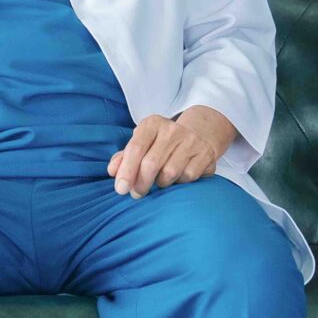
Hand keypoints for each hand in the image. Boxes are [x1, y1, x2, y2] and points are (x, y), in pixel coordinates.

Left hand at [108, 106, 235, 196]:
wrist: (200, 134)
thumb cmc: (162, 143)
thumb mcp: (142, 143)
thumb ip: (124, 157)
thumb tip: (112, 171)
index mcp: (152, 124)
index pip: (136, 148)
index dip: (126, 171)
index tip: (121, 189)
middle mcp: (172, 129)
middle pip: (151, 164)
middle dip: (141, 183)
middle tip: (137, 193)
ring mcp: (191, 141)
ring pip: (169, 173)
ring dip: (160, 184)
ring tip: (159, 182)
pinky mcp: (205, 154)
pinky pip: (187, 177)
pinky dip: (179, 183)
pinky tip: (177, 178)